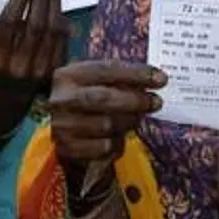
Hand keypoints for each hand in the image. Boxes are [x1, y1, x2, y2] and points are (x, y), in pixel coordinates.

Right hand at [0, 0, 67, 90]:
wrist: (8, 94)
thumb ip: (8, 25)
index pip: (9, 23)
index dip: (19, 0)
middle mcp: (18, 66)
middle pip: (34, 25)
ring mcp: (38, 70)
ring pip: (51, 31)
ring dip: (53, 4)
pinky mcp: (54, 71)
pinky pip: (62, 39)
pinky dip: (61, 19)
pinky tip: (57, 4)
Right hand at [48, 60, 165, 165]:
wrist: (58, 135)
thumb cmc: (85, 103)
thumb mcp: (93, 83)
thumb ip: (117, 79)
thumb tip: (155, 79)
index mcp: (68, 75)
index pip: (106, 69)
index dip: (136, 73)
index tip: (160, 78)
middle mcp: (61, 99)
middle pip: (104, 98)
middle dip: (135, 100)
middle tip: (156, 102)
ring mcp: (63, 125)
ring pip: (107, 124)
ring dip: (128, 122)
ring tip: (136, 119)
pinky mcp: (68, 149)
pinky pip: (104, 147)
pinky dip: (117, 143)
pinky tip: (118, 137)